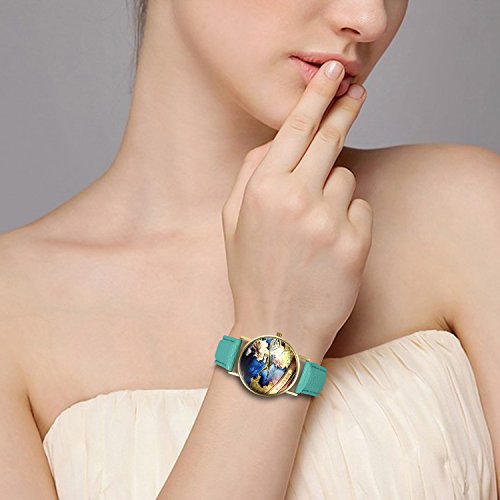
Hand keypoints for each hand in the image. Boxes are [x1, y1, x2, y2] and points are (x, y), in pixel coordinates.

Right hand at [222, 61, 372, 356]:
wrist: (276, 329)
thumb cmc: (252, 273)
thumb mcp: (233, 221)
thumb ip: (250, 172)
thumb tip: (278, 139)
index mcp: (262, 191)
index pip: (295, 128)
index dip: (316, 96)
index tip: (333, 74)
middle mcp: (296, 200)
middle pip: (330, 138)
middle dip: (343, 111)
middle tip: (356, 94)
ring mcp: (329, 222)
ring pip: (345, 178)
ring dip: (334, 192)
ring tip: (314, 226)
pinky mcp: (355, 245)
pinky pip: (360, 209)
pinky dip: (349, 219)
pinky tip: (330, 245)